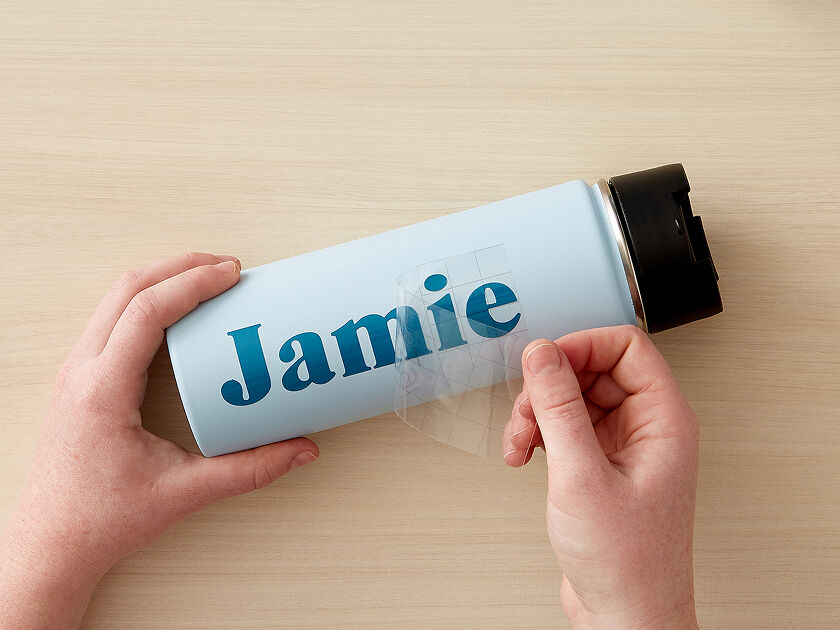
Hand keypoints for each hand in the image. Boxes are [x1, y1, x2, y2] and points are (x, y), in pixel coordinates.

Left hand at [0, 252, 318, 628]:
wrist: (51, 544)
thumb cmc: (102, 520)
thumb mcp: (184, 493)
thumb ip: (250, 470)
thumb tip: (301, 448)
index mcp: (103, 391)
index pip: (146, 312)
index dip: (192, 283)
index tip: (231, 274)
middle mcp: (82, 371)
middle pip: (127, 289)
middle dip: (180, 266)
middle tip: (228, 267)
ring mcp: (76, 372)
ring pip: (114, 298)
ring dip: (161, 278)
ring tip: (207, 279)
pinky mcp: (81, 379)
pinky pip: (111, 318)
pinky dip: (146, 300)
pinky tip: (177, 312)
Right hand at [504, 325, 698, 629]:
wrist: (624, 619)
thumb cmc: (626, 564)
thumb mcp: (582, 475)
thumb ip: (559, 408)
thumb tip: (543, 354)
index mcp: (663, 420)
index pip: (626, 348)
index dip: (582, 346)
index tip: (544, 361)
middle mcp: (646, 428)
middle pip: (592, 372)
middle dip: (549, 388)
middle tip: (526, 413)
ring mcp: (621, 447)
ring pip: (572, 400)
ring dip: (537, 415)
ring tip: (520, 443)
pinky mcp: (599, 466)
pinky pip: (565, 428)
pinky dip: (538, 436)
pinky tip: (524, 455)